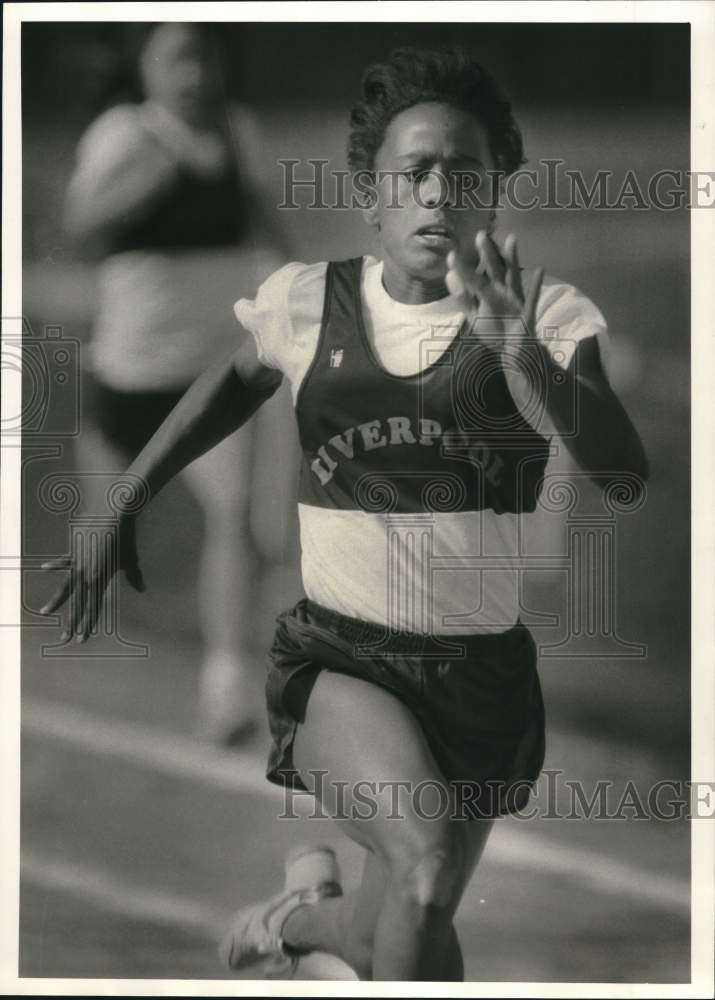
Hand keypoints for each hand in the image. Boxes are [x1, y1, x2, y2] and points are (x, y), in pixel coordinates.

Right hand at [38, 517, 145, 642]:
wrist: (113, 517)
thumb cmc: (125, 539)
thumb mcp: (130, 560)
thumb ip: (134, 577)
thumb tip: (142, 589)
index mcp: (101, 580)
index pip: (93, 608)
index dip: (87, 624)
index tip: (81, 639)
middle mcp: (87, 576)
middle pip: (78, 604)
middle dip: (72, 622)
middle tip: (64, 638)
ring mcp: (78, 564)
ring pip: (65, 588)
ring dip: (56, 602)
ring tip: (45, 613)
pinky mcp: (74, 551)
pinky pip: (64, 561)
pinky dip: (55, 565)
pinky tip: (44, 568)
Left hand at [446, 231, 543, 362]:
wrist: (516, 351)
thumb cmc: (495, 330)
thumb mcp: (474, 316)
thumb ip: (463, 298)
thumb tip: (449, 275)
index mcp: (488, 294)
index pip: (474, 279)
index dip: (463, 269)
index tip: (451, 256)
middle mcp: (502, 293)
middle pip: (493, 271)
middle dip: (487, 255)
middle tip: (480, 235)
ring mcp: (515, 301)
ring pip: (513, 278)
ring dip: (512, 260)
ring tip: (511, 239)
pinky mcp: (527, 313)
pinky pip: (531, 298)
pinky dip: (535, 285)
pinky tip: (539, 269)